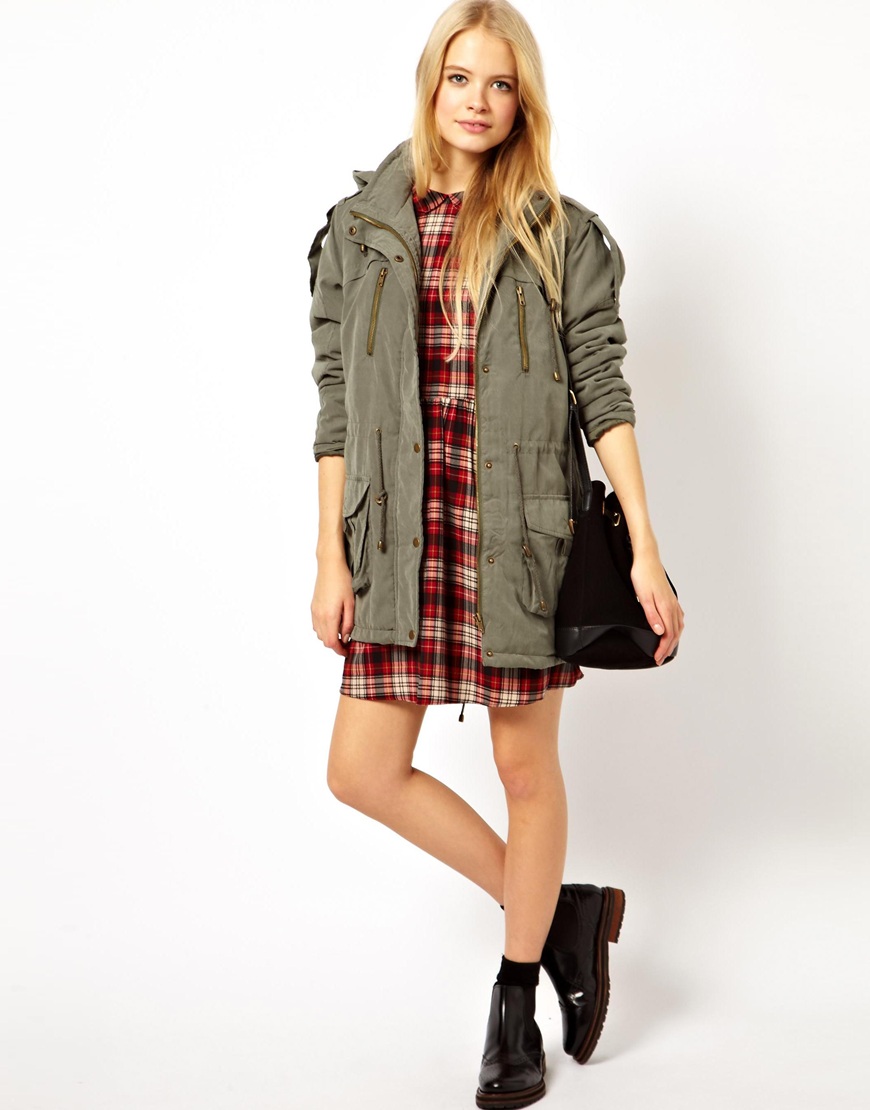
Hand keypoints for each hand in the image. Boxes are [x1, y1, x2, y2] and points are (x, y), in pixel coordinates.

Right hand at [311, 554, 354, 655]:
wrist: (329, 565)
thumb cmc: (343, 580)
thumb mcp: (351, 603)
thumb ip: (348, 623)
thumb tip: (345, 638)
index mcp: (329, 616)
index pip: (331, 642)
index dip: (339, 651)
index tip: (347, 652)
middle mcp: (319, 616)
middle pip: (324, 640)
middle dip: (335, 644)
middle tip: (347, 643)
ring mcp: (314, 611)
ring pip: (319, 633)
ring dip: (329, 637)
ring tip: (341, 632)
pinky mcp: (313, 606)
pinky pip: (316, 625)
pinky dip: (323, 629)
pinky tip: (333, 622)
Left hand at [630, 549, 684, 665]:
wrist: (647, 557)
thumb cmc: (642, 575)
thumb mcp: (643, 597)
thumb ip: (652, 615)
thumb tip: (660, 633)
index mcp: (666, 607)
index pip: (668, 635)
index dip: (663, 649)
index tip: (657, 658)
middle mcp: (672, 605)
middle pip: (675, 633)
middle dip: (668, 648)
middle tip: (660, 659)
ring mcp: (673, 601)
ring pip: (678, 625)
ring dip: (674, 640)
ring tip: (667, 649)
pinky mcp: (670, 597)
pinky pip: (678, 617)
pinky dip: (677, 628)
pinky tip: (673, 629)